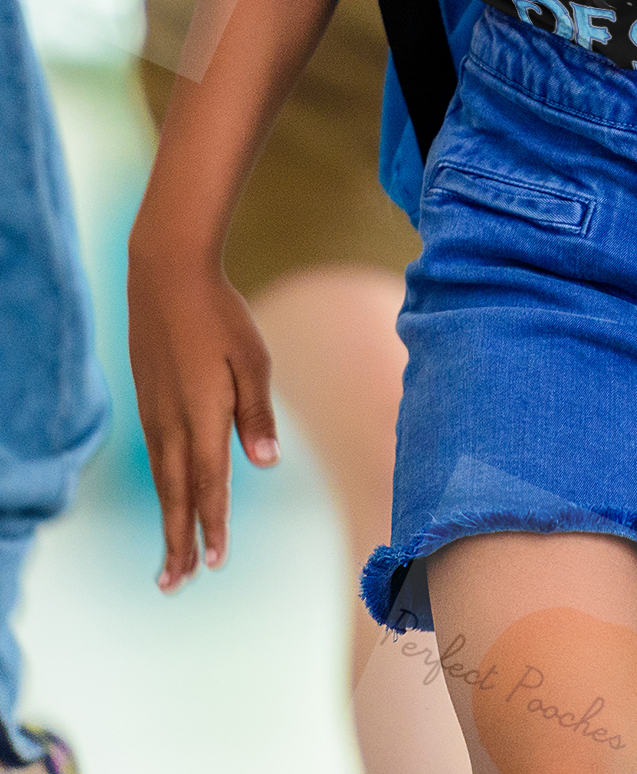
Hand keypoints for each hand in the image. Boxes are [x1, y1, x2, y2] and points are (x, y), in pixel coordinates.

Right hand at [128, 247, 279, 591]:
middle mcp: (172, 423)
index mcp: (202, 416)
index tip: (215, 562)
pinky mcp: (148, 401)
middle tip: (177, 584)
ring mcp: (154, 413)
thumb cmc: (219, 315)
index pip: (208, 483)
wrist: (166, 276)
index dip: (212, 525)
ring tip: (171, 559)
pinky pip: (156, 457)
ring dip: (169, 521)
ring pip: (162, 480)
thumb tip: (264, 460)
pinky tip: (171, 498)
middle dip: (179, 541)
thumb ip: (255, 412)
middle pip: (176, 494)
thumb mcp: (250, 358)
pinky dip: (164, 487)